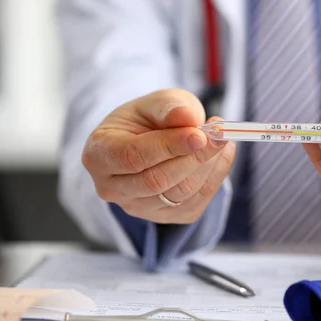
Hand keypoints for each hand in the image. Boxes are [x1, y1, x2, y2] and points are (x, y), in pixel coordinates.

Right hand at [81, 89, 235, 223]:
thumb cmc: (148, 120)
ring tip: (221, 140)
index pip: (134, 156)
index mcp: (99, 154)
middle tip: (219, 135)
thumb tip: (188, 118)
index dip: (169, 146)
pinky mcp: (164, 217)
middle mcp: (111, 188)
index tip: (199, 134)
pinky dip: (215, 177)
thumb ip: (169, 106)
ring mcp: (137, 207)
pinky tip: (220, 155)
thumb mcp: (155, 102)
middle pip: (158, 180)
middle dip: (195, 157)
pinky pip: (196, 202)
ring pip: (181, 194)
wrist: (150, 141)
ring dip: (209, 166)